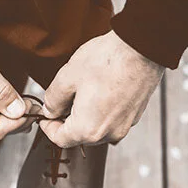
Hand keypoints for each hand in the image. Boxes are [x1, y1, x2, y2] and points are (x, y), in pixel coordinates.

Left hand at [39, 30, 163, 147]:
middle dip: (68, 120)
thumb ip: (53, 99)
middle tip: (63, 99)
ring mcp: (125, 125)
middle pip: (80, 136)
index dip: (48, 127)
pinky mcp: (135, 115)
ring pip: (97, 128)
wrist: (141, 48)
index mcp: (88, 129)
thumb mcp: (67, 77)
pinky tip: (101, 88)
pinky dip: (103, 110)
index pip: (60, 139)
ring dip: (86, 115)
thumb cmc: (106, 60)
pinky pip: (112, 119)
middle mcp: (109, 134)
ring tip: (84, 90)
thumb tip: (50, 110)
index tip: (45, 116)